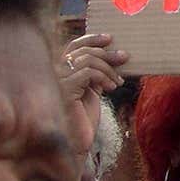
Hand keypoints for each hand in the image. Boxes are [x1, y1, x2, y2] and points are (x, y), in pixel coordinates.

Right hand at [60, 33, 128, 155]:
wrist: (77, 142)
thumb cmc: (84, 119)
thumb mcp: (93, 91)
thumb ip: (97, 74)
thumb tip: (113, 56)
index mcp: (61, 71)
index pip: (74, 46)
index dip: (91, 39)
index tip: (111, 38)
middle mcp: (55, 73)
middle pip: (82, 51)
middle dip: (107, 53)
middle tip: (124, 57)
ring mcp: (57, 80)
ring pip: (87, 60)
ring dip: (108, 69)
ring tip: (118, 82)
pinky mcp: (63, 89)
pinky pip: (87, 73)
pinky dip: (103, 77)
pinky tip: (111, 88)